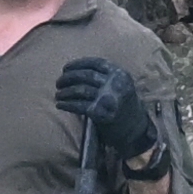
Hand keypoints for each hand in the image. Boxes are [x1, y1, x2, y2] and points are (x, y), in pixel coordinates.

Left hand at [52, 54, 160, 175]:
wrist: (135, 130)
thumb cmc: (124, 105)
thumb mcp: (120, 86)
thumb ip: (105, 77)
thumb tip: (75, 71)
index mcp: (120, 74)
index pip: (95, 63)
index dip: (78, 64)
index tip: (66, 68)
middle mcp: (115, 84)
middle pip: (85, 75)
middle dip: (68, 78)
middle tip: (58, 82)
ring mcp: (108, 98)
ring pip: (80, 90)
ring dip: (65, 92)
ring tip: (57, 94)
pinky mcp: (100, 113)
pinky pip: (78, 105)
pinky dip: (66, 104)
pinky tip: (60, 104)